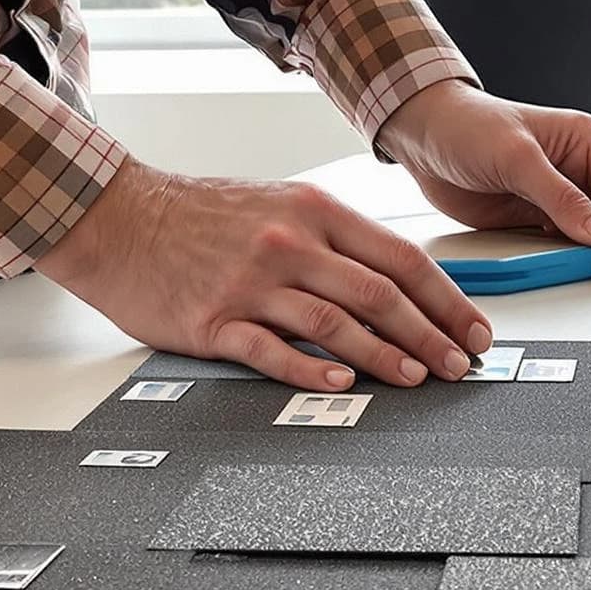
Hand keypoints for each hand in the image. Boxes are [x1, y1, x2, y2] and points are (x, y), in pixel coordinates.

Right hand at [39, 159, 490, 390]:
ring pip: (336, 324)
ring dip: (384, 356)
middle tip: (458, 366)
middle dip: (430, 335)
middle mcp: (290, 243)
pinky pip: (272, 350)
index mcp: (314, 210)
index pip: (401, 258)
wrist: (116, 216)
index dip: (447, 299)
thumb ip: (334, 239)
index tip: (474, 330)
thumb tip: (396, 283)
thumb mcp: (278, 203)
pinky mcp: (214, 319)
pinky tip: (342, 385)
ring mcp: (252, 282)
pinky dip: (311, 371)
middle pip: (380, 294)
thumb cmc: (198, 214)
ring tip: (416, 379)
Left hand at [377, 82, 590, 281]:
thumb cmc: (466, 125)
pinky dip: (570, 260)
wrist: (422, 136)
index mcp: (584, 142)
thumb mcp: (516, 158)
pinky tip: (564, 267)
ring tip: (590, 272)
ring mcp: (557, 197)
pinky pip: (565, 245)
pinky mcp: (535, 218)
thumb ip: (561, 198)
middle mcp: (577, 170)